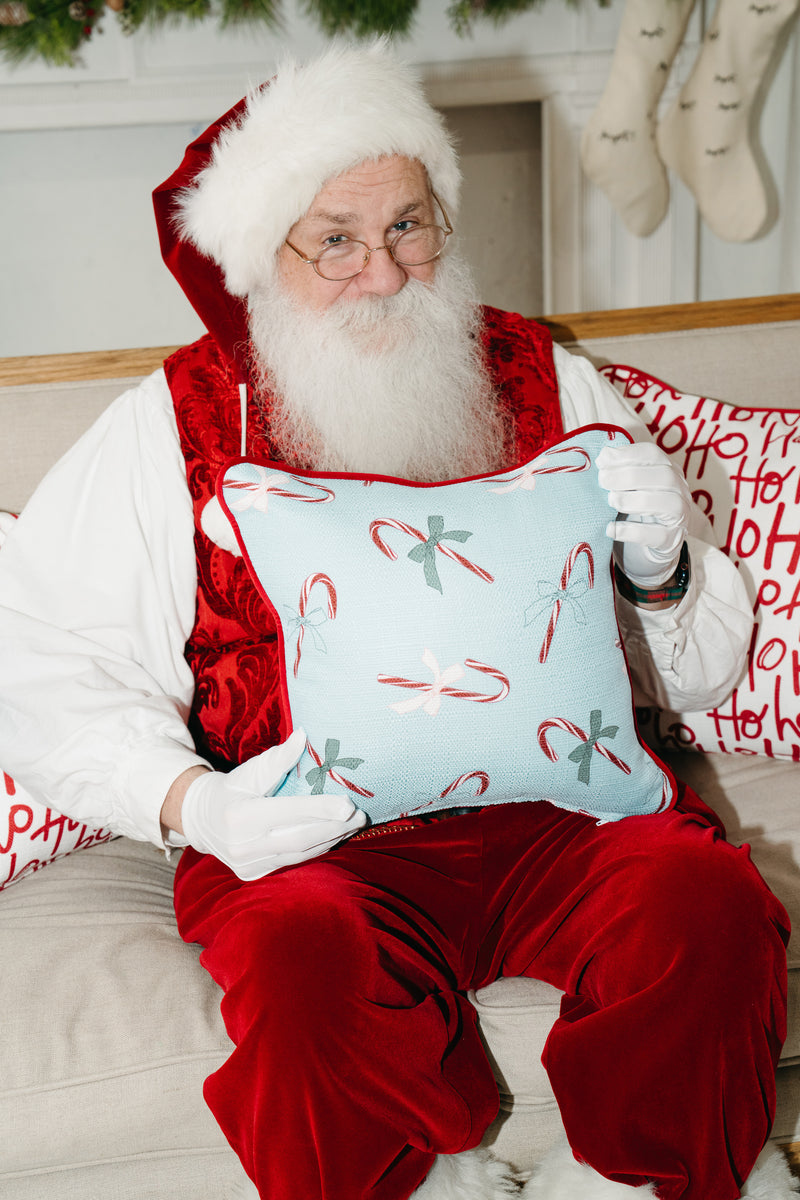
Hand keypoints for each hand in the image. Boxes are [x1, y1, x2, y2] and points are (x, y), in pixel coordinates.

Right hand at [180, 729, 366, 880]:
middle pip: (299, 838)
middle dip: (333, 828)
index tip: (348, 804)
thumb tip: (305, 735)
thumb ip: (278, 758)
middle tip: (360, 815)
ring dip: (330, 839)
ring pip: (299, 853)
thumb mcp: (250, 771)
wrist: (202, 821)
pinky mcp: (254, 874)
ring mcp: (248, 864)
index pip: (287, 812)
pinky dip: (315, 848)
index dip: (319, 809)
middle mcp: (242, 845)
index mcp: (239, 816)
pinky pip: (292, 861)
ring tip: (352, 825)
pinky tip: (333, 836)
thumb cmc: (231, 789)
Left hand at [596, 441, 690, 586]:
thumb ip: (618, 471)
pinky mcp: (672, 540)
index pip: (654, 454)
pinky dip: (632, 532)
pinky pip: (658, 535)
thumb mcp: (629, 487)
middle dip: (629, 476)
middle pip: (664, 476)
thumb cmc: (635, 508)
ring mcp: (680, 516)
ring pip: (669, 504)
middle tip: (603, 481)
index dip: (627, 455)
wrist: (649, 545)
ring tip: (610, 501)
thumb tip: (603, 456)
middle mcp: (680, 490)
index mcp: (668, 470)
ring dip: (634, 500)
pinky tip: (611, 529)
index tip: (602, 460)